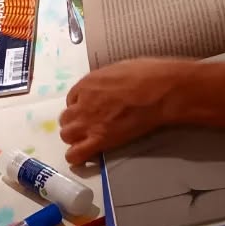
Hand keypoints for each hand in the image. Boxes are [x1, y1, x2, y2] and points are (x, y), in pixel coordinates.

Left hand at [59, 58, 195, 163]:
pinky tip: (85, 156)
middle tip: (89, 126)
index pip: (71, 99)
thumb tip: (108, 87)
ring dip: (75, 138)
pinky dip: (76, 156)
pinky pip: (75, 154)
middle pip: (66, 119)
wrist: (158, 91)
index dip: (80, 106)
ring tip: (88, 140)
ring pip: (66, 136)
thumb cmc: (146, 75)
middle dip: (75, 123)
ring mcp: (88, 123)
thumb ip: (105, 82)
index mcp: (87, 84)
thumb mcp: (118, 69)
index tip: (90, 110)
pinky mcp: (99, 140)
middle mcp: (82, 104)